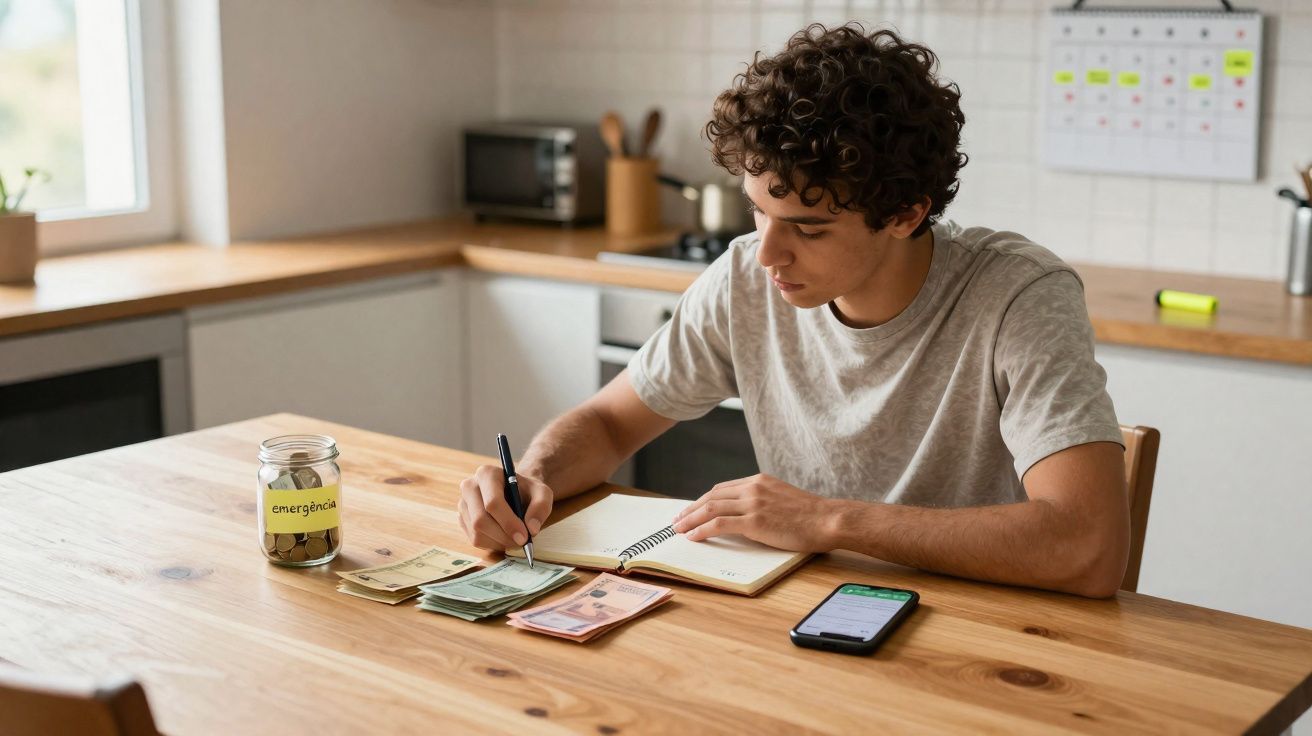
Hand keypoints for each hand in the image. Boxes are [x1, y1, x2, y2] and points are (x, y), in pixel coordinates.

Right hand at [457, 464, 552, 550]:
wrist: (515, 493)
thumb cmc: (527, 491)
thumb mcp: (542, 493)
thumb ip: (541, 507)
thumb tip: (531, 528)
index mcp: (487, 474)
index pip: (493, 502)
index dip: (509, 523)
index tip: (524, 536)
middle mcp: (469, 486)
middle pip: (480, 520)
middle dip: (503, 536)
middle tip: (522, 542)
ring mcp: (463, 503)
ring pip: (476, 533)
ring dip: (499, 542)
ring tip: (515, 538)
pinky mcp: (462, 519)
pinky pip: (474, 539)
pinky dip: (492, 544)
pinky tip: (504, 536)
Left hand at [670, 474, 838, 552]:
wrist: (828, 519)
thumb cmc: (812, 515)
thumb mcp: (783, 498)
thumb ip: (763, 500)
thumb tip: (746, 514)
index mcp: (759, 480)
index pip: (722, 488)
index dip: (703, 500)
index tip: (692, 509)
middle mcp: (753, 487)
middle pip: (711, 496)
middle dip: (691, 509)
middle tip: (678, 520)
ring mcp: (753, 503)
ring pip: (711, 508)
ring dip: (691, 520)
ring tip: (679, 530)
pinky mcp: (755, 521)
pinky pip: (719, 524)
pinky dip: (702, 530)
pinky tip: (694, 537)